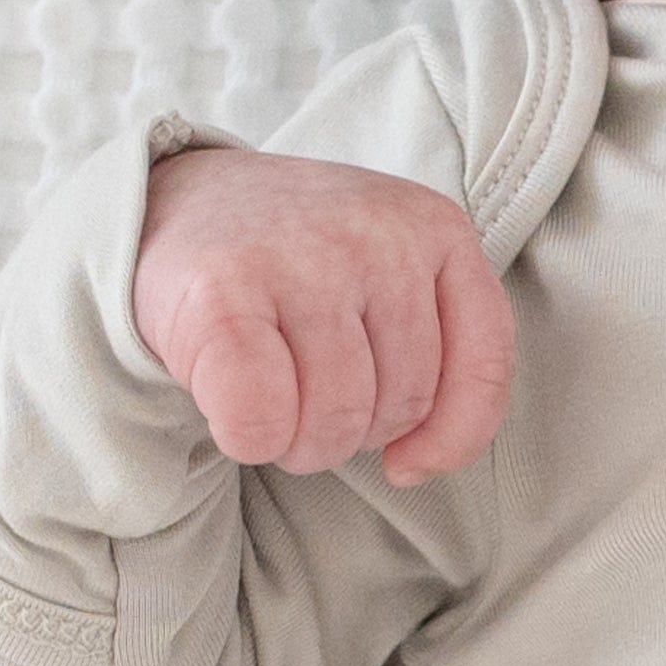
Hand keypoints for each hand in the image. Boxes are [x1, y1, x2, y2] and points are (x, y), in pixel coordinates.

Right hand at [130, 146, 515, 485]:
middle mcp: (378, 235)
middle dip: (354, 430)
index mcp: (436, 228)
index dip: (454, 435)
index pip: (485, 361)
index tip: (407, 461)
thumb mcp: (394, 271)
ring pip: (335, 421)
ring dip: (297, 440)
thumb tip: (420, 463)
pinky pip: (261, 420)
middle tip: (308, 389)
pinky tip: (230, 404)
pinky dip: (247, 437)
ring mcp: (301, 258)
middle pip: (402, 405)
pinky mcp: (223, 293)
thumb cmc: (300, 262)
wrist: (179, 202)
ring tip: (271, 391)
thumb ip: (437, 347)